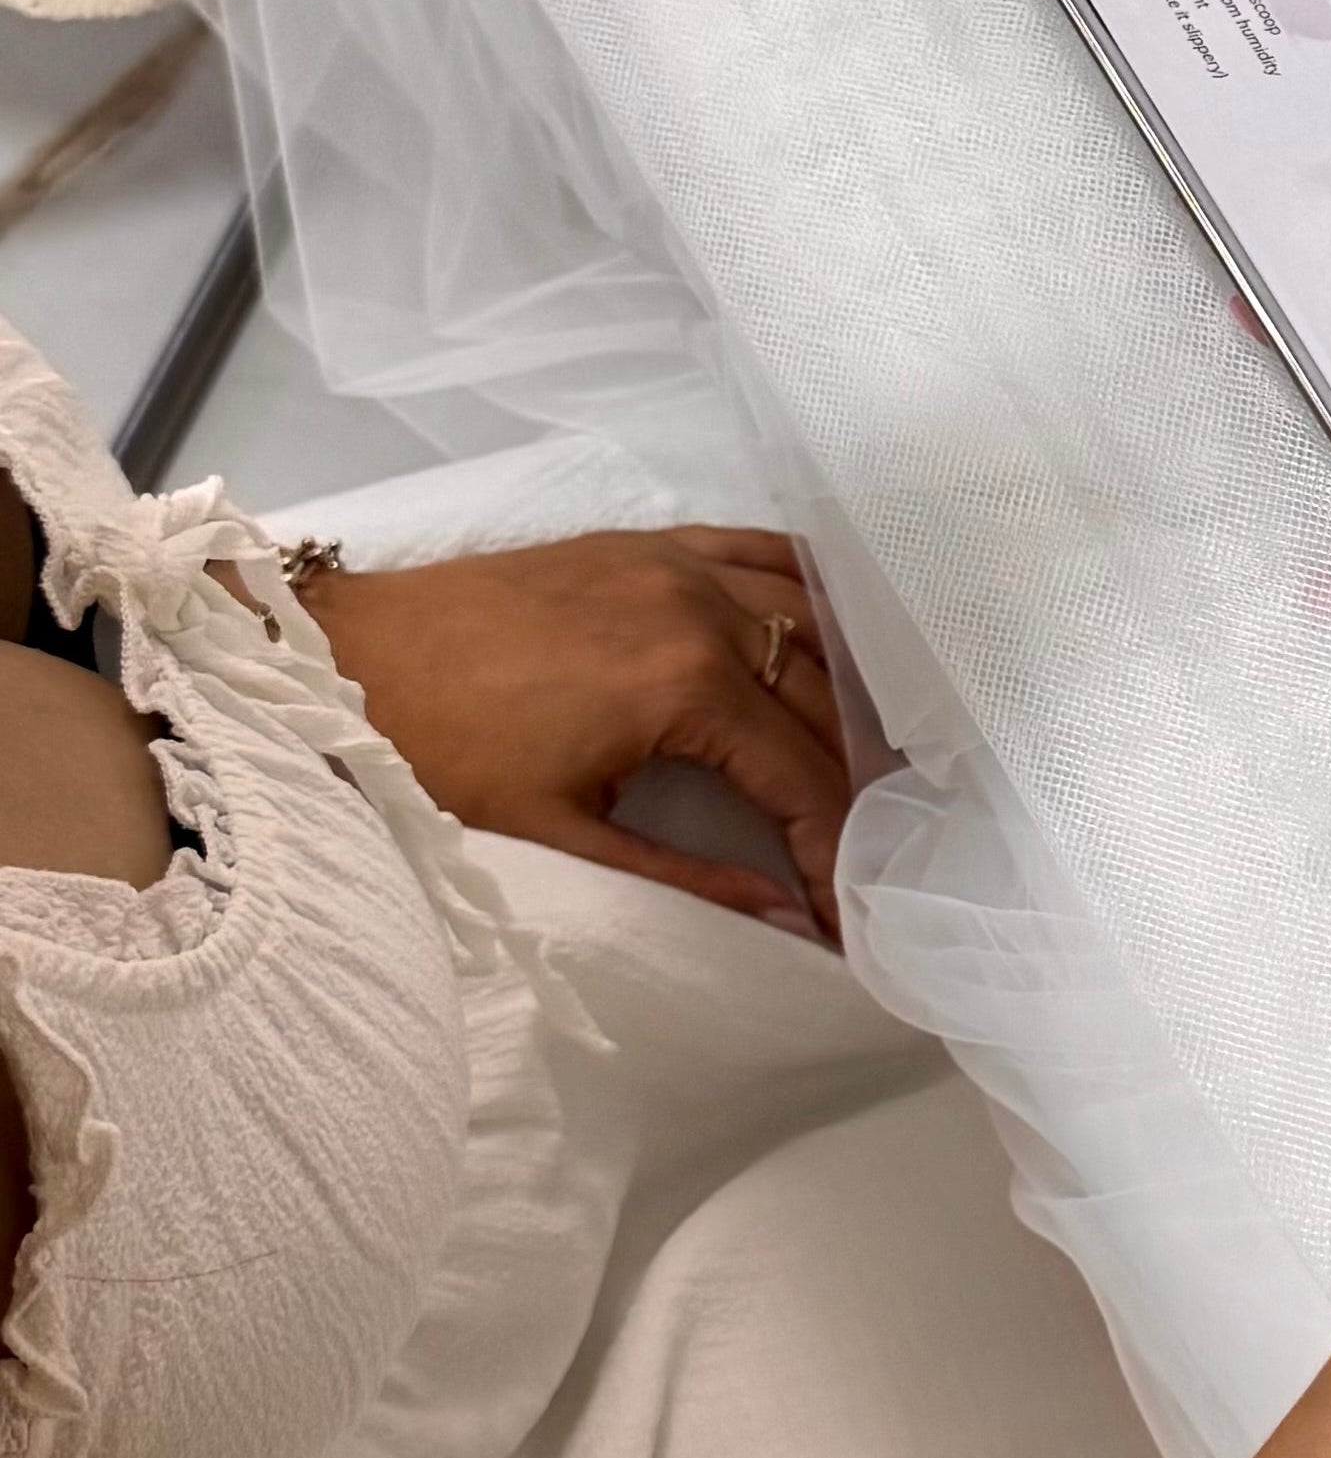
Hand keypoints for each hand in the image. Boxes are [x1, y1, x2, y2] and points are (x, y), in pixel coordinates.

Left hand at [309, 525, 849, 936]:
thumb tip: (785, 915)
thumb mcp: (561, 834)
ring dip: (841, 692)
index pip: (801, 775)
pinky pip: (762, 552)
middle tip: (855, 849)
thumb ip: (686, 875)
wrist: (347, 657)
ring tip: (853, 757)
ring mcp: (683, 565)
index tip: (842, 912)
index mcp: (687, 685)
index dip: (832, 850)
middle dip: (847, 785)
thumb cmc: (442, 751)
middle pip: (821, 703)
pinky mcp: (652, 542)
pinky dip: (808, 591)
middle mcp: (705, 611)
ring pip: (810, 623)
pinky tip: (828, 630)